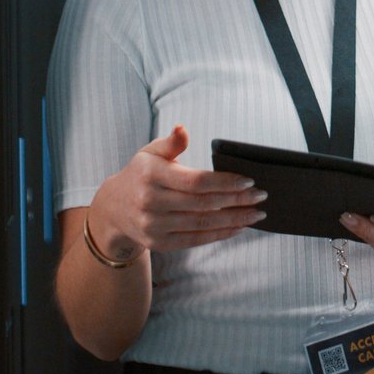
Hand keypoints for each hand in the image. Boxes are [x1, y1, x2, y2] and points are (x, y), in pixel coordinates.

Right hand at [86, 125, 266, 257]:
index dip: (224, 182)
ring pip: (202, 224)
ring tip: (256, 214)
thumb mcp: (150, 153)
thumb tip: (182, 129)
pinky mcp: (158, 244)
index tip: (249, 181)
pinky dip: (219, 234)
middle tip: (261, 196)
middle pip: (202, 204)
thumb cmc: (141, 174)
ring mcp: (153, 226)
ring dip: (234, 220)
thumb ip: (170, 143)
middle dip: (236, 200)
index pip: (195, 181)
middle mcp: (150, 202)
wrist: (113, 208)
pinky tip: (238, 226)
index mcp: (150, 175)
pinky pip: (195, 240)